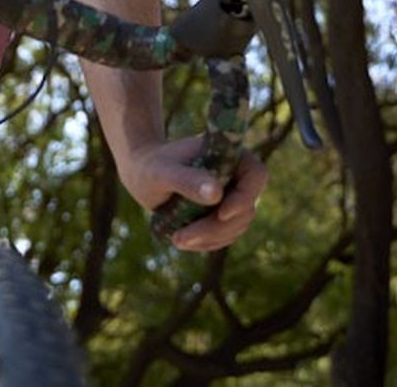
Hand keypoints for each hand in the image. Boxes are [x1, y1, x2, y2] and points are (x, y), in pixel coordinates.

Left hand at [119, 135, 267, 252]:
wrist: (140, 173)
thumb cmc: (149, 166)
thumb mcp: (163, 172)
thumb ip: (187, 180)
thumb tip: (216, 193)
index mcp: (227, 153)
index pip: (256, 174)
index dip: (245, 196)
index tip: (221, 213)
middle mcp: (234, 174)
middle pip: (245, 207)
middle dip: (217, 227)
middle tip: (183, 237)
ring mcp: (230, 195)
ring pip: (237, 225)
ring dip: (211, 238)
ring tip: (178, 240)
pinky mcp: (222, 213)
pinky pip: (225, 234)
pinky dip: (208, 242)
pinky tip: (184, 241)